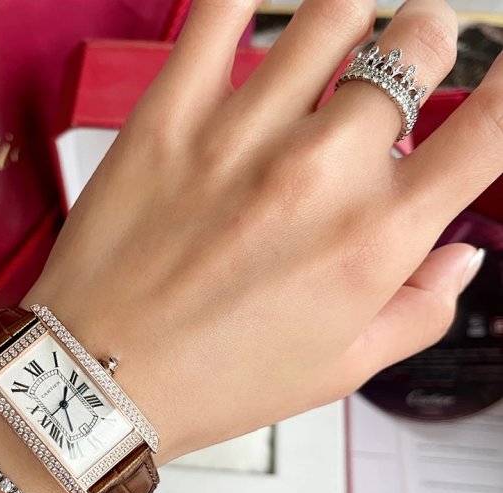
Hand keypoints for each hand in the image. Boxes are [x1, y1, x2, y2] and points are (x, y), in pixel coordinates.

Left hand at [22, 0, 501, 464]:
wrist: (101, 380)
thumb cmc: (215, 382)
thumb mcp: (338, 370)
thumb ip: (418, 310)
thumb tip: (458, 255)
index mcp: (375, 240)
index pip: (492, 125)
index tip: (498, 77)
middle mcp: (320, 173)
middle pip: (418, 38)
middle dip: (422, 44)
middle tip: (393, 72)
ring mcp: (240, 136)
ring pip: (335, 8)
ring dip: (349, 20)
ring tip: (328, 53)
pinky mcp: (167, 118)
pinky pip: (220, 10)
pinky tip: (255, 13)